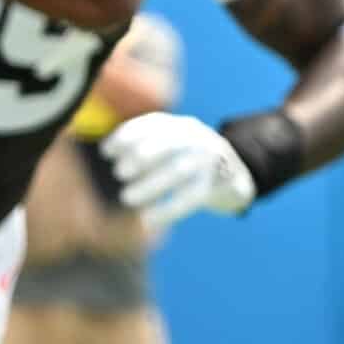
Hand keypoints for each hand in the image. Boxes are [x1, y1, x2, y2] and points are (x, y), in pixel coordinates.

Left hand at [102, 112, 255, 234]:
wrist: (238, 176)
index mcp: (184, 126)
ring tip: (127, 198)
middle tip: (119, 174)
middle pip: (169, 143)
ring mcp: (213, 160)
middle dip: (140, 157)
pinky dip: (168, 210)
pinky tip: (148, 220)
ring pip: (180, 170)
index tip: (106, 152)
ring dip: (150, 185)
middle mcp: (200, 138)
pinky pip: (193, 197)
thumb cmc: (194, 163)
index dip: (127, 135)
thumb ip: (148, 145)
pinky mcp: (223, 184)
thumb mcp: (175, 147)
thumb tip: (107, 150)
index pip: (154, 123)